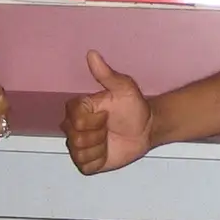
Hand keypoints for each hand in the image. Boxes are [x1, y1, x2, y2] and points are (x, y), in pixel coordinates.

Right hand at [63, 50, 152, 174]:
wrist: (146, 129)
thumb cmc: (134, 107)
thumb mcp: (124, 88)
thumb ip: (106, 74)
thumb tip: (92, 54)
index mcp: (78, 109)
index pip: (75, 120)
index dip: (93, 121)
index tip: (106, 115)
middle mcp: (73, 127)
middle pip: (76, 138)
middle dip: (98, 135)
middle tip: (109, 128)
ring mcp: (78, 146)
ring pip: (80, 153)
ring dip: (99, 148)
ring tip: (109, 139)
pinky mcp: (86, 162)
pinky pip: (85, 166)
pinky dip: (99, 161)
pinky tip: (107, 152)